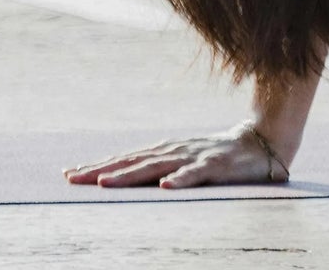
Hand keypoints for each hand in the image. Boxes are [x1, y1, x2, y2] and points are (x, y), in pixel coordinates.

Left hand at [62, 122, 293, 188]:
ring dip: (129, 175)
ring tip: (104, 183)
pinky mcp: (215, 165)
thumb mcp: (182, 162)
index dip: (96, 166)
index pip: (124, 159)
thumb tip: (125, 179)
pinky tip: (165, 187)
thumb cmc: (216, 156)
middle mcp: (172, 151)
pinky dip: (180, 180)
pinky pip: (196, 174)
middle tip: (72, 179)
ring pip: (155, 168)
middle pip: (131, 162)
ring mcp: (192, 157)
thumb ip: (158, 169)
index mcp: (162, 152)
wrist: (259, 142)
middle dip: (100, 170)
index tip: (68, 174)